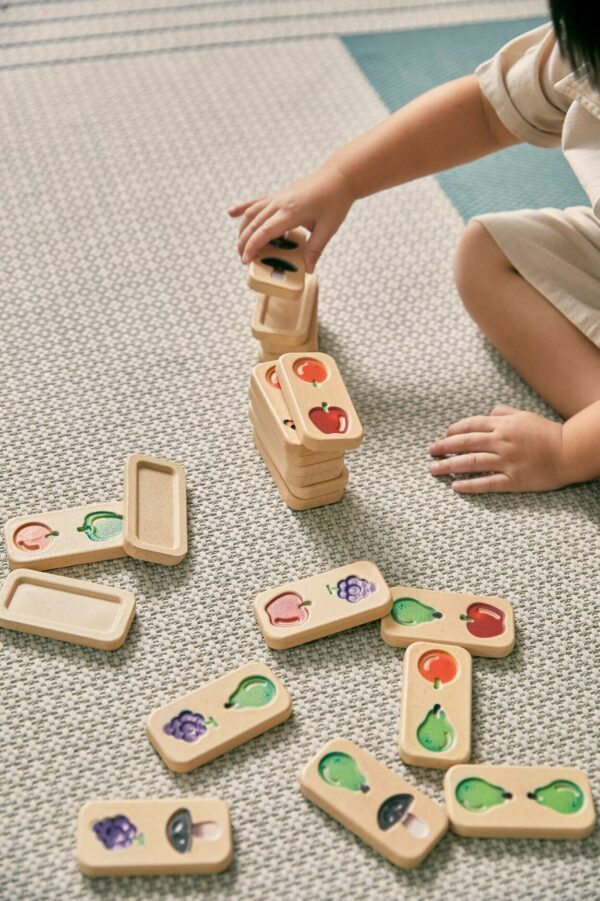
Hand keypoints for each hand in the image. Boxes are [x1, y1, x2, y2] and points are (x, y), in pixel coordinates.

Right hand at [228, 160, 354, 272]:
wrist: (339, 176)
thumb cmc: (335, 201)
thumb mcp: (327, 229)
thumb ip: (315, 250)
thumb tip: (308, 270)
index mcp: (290, 212)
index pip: (264, 232)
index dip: (252, 247)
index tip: (245, 260)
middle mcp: (280, 203)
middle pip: (254, 224)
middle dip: (244, 242)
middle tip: (242, 259)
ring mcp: (278, 197)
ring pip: (252, 213)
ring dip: (243, 229)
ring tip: (241, 246)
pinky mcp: (279, 194)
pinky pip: (256, 202)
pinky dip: (243, 208)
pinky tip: (231, 213)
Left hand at [428, 405, 565, 493]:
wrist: (570, 451)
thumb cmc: (547, 432)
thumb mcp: (525, 415)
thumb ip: (504, 413)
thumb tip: (488, 413)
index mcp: (503, 425)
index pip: (471, 426)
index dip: (453, 431)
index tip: (443, 436)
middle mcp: (502, 441)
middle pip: (465, 443)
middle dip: (444, 447)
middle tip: (430, 452)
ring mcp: (507, 462)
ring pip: (471, 463)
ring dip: (449, 466)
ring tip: (433, 470)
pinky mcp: (514, 480)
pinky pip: (487, 483)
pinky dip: (469, 485)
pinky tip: (455, 486)